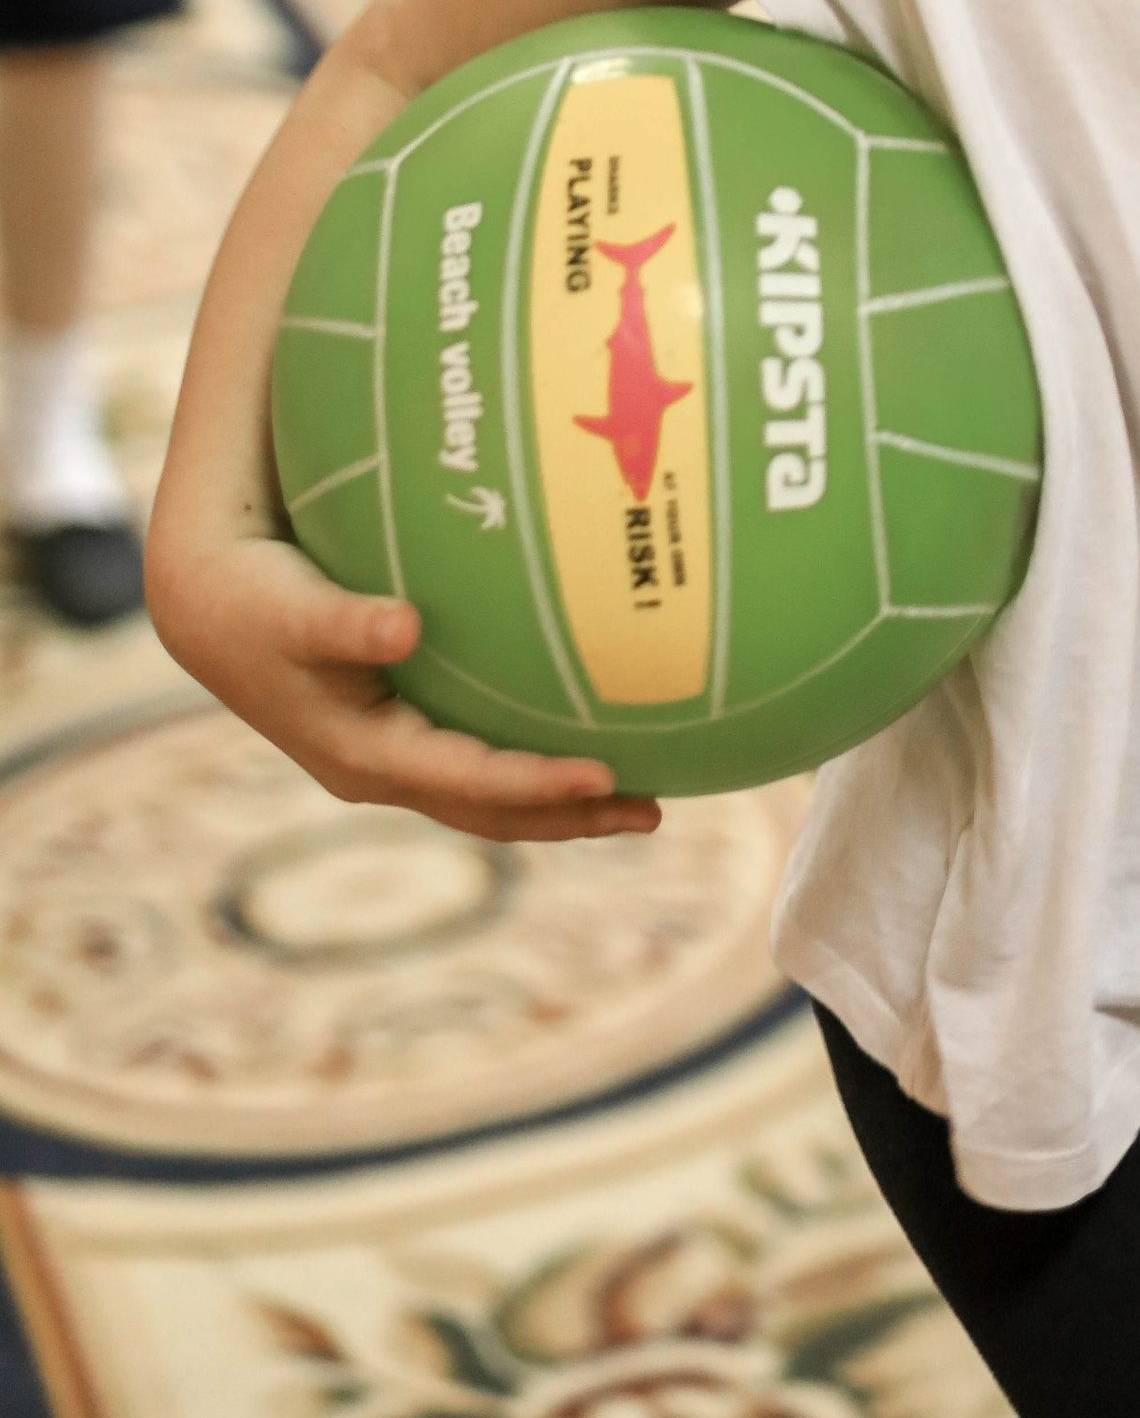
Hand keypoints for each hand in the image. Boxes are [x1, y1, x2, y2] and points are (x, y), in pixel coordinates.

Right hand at [149, 526, 660, 841]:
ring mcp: (389, 759)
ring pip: (488, 797)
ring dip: (560, 804)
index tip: (604, 777)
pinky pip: (477, 762)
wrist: (206, 607)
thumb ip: (347, 623)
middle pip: (491, 812)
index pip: (467, 782)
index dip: (536, 784)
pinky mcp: (396, 734)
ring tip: (641, 798)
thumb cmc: (255, 600)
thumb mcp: (294, 611)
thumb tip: (406, 626)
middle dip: (571, 817)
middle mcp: (380, 770)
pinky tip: (581, 737)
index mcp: (362, 754)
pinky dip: (530, 764)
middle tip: (654, 810)